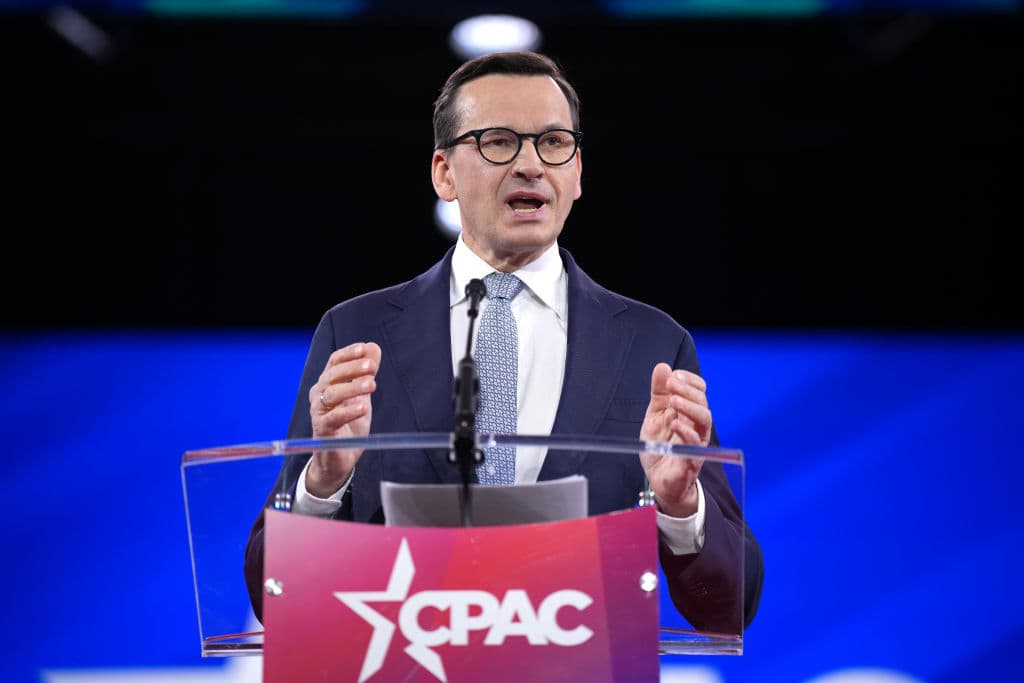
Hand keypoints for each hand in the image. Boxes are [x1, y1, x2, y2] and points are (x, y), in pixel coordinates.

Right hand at [306, 342, 381, 497]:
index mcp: (329, 383)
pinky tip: (363, 408)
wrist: (339, 457)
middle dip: (353, 368)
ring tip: (372, 385)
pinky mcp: (322, 430)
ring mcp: (319, 412)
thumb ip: (366, 373)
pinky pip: (333, 418)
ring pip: (332, 394)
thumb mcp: (362, 395)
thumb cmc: (349, 424)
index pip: (335, 362)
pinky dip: (348, 411)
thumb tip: (374, 347)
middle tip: (372, 366)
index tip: (364, 348)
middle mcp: (320, 394)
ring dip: (353, 387)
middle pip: (332, 375)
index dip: (348, 353)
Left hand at [639, 363, 712, 517]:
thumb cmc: (661, 447)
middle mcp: (696, 426)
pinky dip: (686, 432)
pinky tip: (675, 423)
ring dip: (689, 407)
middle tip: (672, 384)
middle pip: (703, 402)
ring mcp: (696, 442)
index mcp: (689, 413)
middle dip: (688, 390)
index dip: (689, 380)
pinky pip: (695, 444)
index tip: (673, 376)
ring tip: (674, 400)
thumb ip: (659, 393)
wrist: (659, 480)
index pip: (699, 390)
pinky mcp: (691, 460)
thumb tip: (663, 367)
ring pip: (704, 419)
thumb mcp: (655, 415)